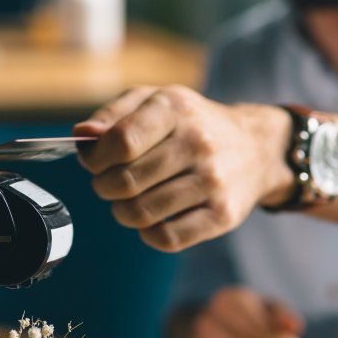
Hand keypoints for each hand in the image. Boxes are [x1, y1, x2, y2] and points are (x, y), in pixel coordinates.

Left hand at [74, 86, 291, 251]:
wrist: (255, 147)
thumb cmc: (191, 123)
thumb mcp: (155, 100)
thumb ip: (113, 114)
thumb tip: (82, 134)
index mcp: (175, 108)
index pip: (120, 141)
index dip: (95, 158)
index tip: (93, 162)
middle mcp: (198, 143)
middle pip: (126, 181)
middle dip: (104, 187)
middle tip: (109, 183)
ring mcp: (213, 181)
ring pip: (142, 213)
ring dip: (122, 212)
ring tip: (129, 200)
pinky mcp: (223, 215)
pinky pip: (167, 238)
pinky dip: (149, 233)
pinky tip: (153, 217)